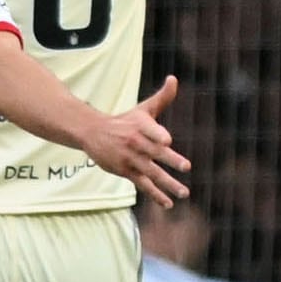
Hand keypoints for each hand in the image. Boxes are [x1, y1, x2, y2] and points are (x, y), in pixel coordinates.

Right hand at [82, 76, 187, 202]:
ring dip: (168, 184)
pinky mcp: (127, 171)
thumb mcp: (143, 108)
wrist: (93, 133)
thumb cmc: (125, 120)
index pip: (150, 130)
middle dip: (170, 159)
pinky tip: (168, 203)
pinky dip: (155, 194)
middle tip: (186, 166)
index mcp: (141, 125)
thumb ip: (163, 97)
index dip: (157, 134)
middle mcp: (136, 142)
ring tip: (184, 192)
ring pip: (152, 173)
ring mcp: (131, 159)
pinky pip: (143, 185)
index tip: (167, 140)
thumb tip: (174, 78)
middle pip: (155, 152)